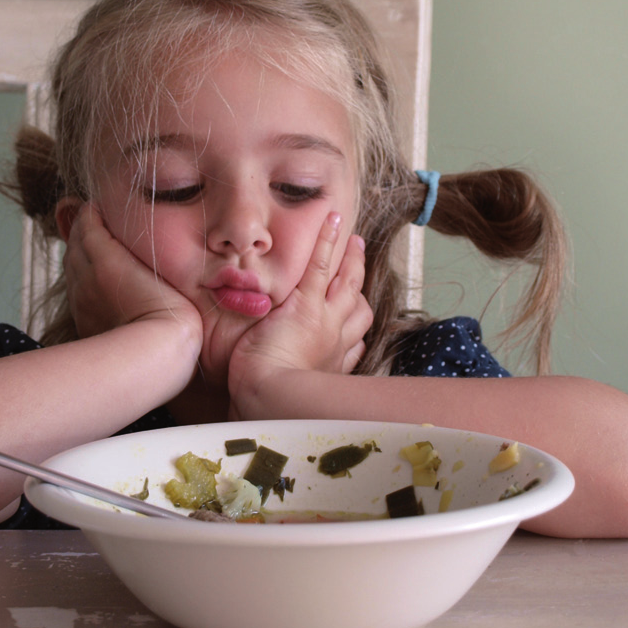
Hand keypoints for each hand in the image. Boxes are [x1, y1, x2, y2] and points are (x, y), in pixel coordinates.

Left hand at [57, 200, 201, 347]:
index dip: (94, 211)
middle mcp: (86, 276)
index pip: (88, 222)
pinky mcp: (82, 318)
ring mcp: (81, 298)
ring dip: (80, 248)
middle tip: (100, 218)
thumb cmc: (169, 314)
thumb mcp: (165, 271)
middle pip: (75, 240)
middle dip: (85, 226)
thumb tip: (128, 230)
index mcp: (105, 259)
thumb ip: (142, 247)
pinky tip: (94, 273)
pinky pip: (73, 286)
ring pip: (71, 263)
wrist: (155, 356)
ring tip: (96, 242)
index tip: (105, 205)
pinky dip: (79, 272)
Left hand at [227, 212, 373, 416]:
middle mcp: (336, 343)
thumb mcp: (285, 400)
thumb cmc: (268, 406)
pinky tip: (333, 221)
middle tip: (360, 268)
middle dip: (360, 288)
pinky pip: (322, 267)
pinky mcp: (307, 305)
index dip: (357, 330)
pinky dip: (328, 242)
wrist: (267, 399)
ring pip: (347, 284)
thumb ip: (285, 390)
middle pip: (359, 310)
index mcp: (331, 367)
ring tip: (355, 242)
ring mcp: (326, 321)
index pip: (354, 345)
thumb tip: (267, 394)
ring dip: (353, 261)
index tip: (355, 322)